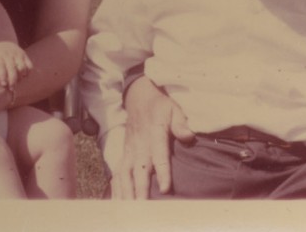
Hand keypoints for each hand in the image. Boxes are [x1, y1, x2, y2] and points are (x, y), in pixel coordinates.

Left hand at [0, 41, 31, 87]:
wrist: (1, 39)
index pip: (1, 67)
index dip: (3, 76)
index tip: (3, 84)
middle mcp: (8, 54)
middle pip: (13, 69)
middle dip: (13, 80)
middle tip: (11, 88)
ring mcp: (17, 54)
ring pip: (23, 67)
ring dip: (21, 76)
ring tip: (17, 81)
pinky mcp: (24, 54)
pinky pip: (29, 65)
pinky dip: (28, 72)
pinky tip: (23, 76)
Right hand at [113, 76, 193, 198]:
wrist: (137, 97)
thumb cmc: (159, 106)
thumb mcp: (173, 109)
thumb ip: (181, 123)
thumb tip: (188, 136)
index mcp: (154, 133)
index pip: (159, 156)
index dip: (162, 172)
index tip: (165, 189)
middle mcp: (139, 144)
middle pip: (139, 170)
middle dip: (140, 190)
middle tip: (142, 207)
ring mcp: (130, 150)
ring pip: (125, 174)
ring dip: (126, 192)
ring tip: (128, 209)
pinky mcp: (124, 153)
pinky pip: (118, 173)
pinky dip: (116, 188)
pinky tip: (117, 201)